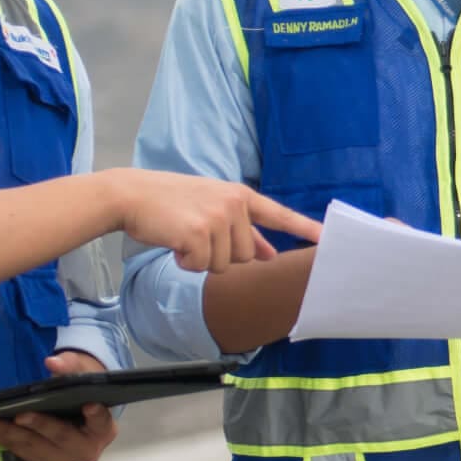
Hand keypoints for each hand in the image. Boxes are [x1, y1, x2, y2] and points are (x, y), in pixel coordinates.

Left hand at [0, 353, 118, 460]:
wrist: (76, 413)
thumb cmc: (81, 392)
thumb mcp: (82, 374)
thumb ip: (71, 366)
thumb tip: (53, 362)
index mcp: (103, 429)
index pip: (101, 422)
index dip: (96, 416)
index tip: (90, 405)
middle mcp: (85, 449)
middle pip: (61, 437)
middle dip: (39, 425)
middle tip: (20, 415)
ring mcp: (62, 459)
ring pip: (34, 447)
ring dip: (9, 434)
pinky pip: (20, 451)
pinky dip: (1, 439)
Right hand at [112, 171, 320, 273]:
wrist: (132, 194)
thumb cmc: (172, 203)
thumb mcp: (213, 208)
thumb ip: (244, 231)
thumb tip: (269, 254)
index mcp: (240, 196)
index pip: (279, 215)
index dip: (304, 229)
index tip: (327, 239)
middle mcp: (233, 204)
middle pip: (245, 256)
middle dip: (220, 255)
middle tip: (196, 234)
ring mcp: (217, 217)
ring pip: (224, 264)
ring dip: (201, 259)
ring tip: (184, 235)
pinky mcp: (198, 233)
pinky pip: (201, 266)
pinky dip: (185, 262)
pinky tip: (174, 242)